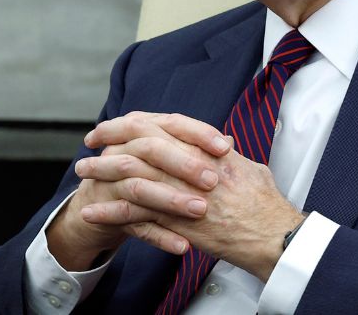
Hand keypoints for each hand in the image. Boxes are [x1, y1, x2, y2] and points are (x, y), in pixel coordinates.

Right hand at [46, 112, 230, 270]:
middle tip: (213, 181)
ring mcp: (110, 181)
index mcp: (140, 131)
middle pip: (151, 149)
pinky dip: (158, 236)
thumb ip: (192, 150)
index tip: (225, 148)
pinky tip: (182, 246)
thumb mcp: (163, 159)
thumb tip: (230, 143)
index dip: (198, 133)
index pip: (170, 123)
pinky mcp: (105, 212)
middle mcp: (121, 150)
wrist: (93, 209)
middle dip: (184, 164)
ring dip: (171, 200)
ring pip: (140, 187)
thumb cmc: (137, 177)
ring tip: (200, 211)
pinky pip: (132, 224)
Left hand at [80, 113, 303, 281]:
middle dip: (109, 140)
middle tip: (90, 143)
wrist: (274, 235)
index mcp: (207, 148)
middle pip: (139, 142)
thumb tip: (223, 145)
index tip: (116, 123)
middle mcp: (191, 164)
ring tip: (82, 173)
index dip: (135, 122)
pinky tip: (92, 212)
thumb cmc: (267, 205)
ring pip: (131, 175)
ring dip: (102, 173)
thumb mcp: (249, 168)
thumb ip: (230, 156)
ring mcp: (182, 191)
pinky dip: (110, 212)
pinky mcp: (176, 221)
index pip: (163, 124)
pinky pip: (135, 213)